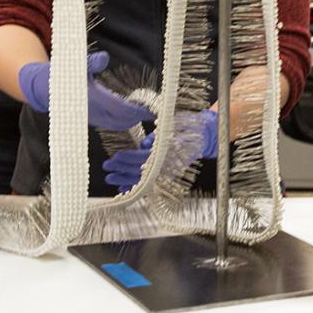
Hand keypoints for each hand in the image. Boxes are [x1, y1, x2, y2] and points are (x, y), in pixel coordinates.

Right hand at [18, 50, 154, 130]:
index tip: (152, 110)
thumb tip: (105, 57)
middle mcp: (93, 112)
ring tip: (147, 112)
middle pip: (122, 121)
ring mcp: (92, 118)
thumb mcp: (74, 64)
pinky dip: (124, 120)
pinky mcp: (92, 119)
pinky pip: (112, 123)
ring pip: (118, 124)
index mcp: (91, 99)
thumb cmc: (61, 74)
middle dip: (138, 117)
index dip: (137, 111)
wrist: (43, 88)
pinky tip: (133, 113)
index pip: (120, 109)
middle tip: (155, 111)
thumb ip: (90, 62)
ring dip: (132, 119)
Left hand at [102, 109, 217, 192]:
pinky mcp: (165, 174)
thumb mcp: (173, 125)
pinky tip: (122, 187)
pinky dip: (134, 185)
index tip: (115, 156)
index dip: (128, 158)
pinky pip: (148, 182)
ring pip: (143, 179)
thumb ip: (157, 136)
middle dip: (121, 170)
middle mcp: (167, 165)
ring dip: (125, 179)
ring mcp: (167, 171)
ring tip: (110, 179)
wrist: (205, 137)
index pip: (144, 158)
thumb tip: (144, 145)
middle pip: (140, 170)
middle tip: (106, 167)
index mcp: (169, 152)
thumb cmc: (188, 127)